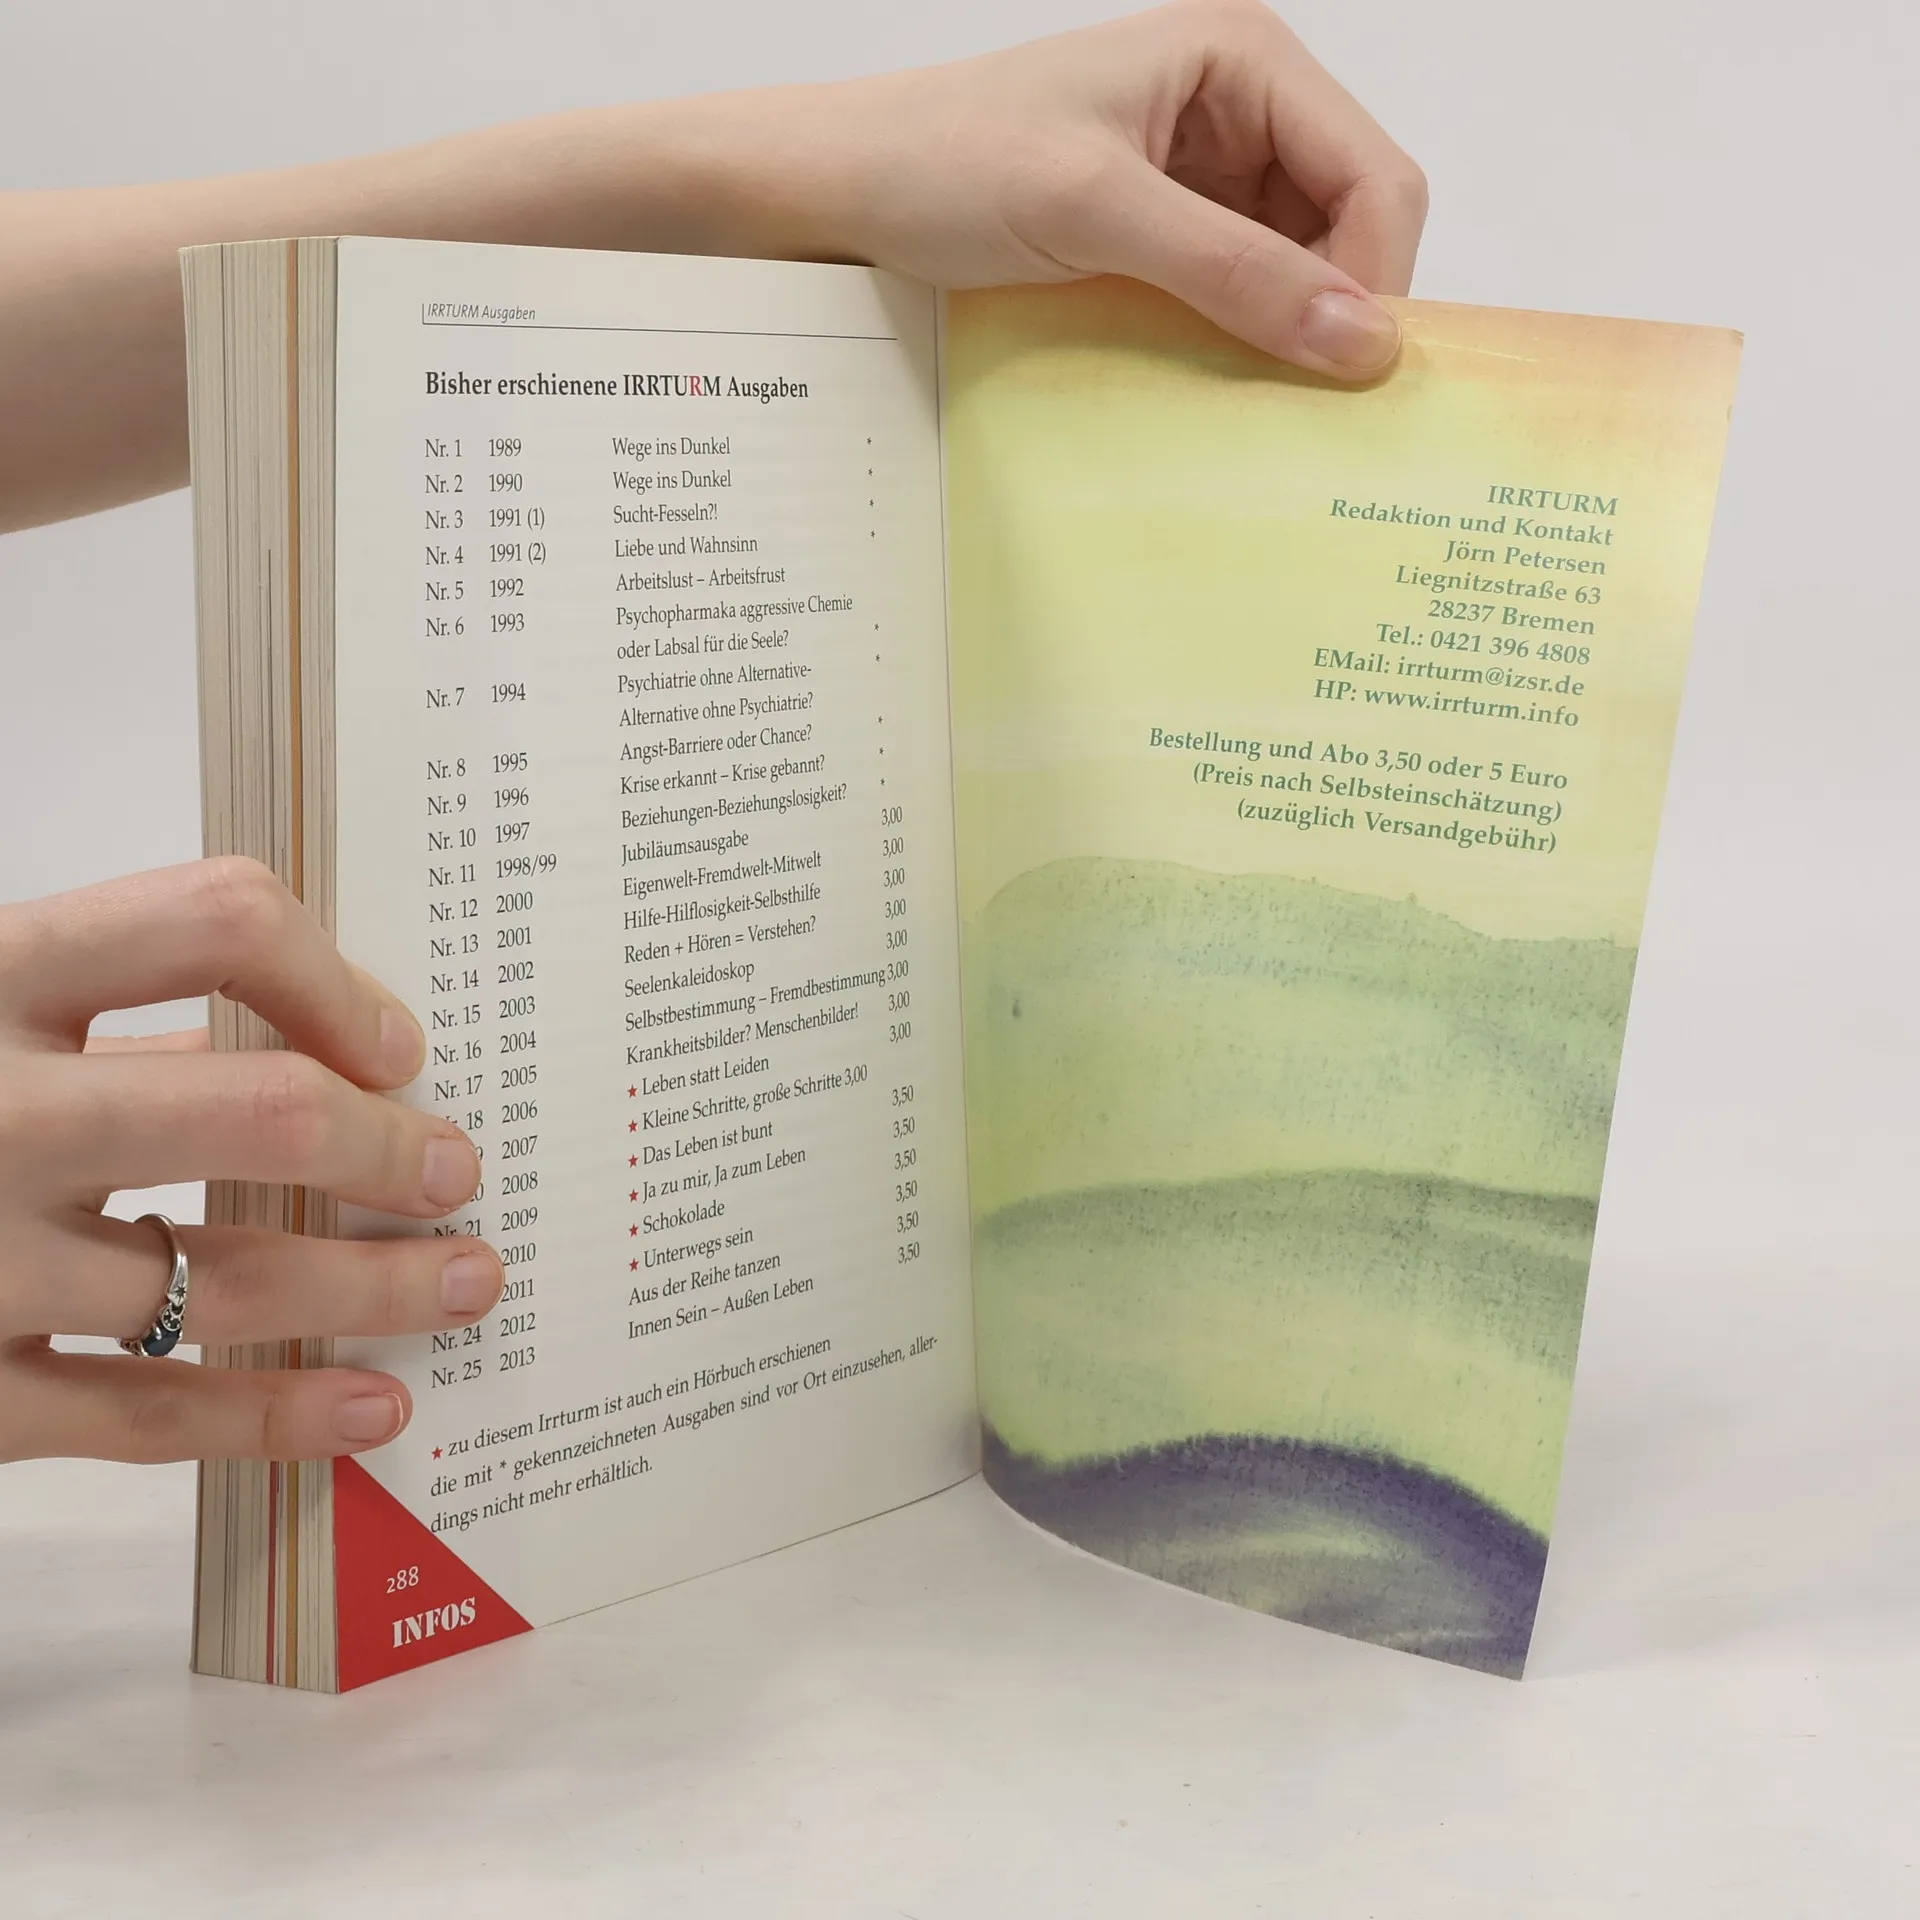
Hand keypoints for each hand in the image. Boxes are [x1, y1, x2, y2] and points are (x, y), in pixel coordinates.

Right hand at [0, 858, 499, 1463]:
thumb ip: (104, 1012)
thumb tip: (318, 1039)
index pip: (210, 923)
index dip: (333, 978)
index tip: (399, 1044)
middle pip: (251, 1111)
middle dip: (383, 1147)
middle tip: (456, 1170)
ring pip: (223, 1278)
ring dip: (372, 1287)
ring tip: (465, 1286)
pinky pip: (142, 1417)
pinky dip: (273, 1417)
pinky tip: (370, 1410)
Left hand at [723, 0, 1426, 377]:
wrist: (842, 192)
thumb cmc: (945, 163)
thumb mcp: (1096, 210)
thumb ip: (1233, 271)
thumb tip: (1361, 341)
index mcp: (1245, 60)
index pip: (1375, 176)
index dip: (1376, 279)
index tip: (1346, 379)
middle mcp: (1241, 107)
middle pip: (1353, 224)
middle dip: (1338, 310)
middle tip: (1302, 405)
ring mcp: (1206, 174)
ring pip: (1304, 269)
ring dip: (1289, 335)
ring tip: (1252, 400)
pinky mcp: (1169, 233)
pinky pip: (1242, 293)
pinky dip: (1241, 341)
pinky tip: (1213, 382)